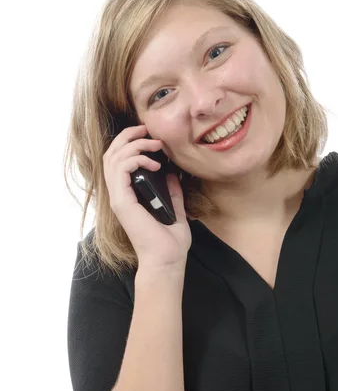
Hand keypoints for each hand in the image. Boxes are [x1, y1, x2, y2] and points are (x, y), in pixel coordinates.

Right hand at [103, 125, 191, 269]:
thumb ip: (171, 192)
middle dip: (128, 136)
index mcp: (128, 195)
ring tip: (154, 144)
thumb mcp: (174, 209)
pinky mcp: (122, 202)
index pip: (118, 161)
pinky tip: (154, 163)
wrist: (168, 260)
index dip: (130, 143)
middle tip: (147, 129)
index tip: (150, 136)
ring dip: (133, 144)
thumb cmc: (170, 242)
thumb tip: (172, 174)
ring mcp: (119, 198)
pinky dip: (135, 159)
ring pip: (113, 158)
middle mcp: (120, 195)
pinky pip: (120, 169)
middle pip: (111, 154)